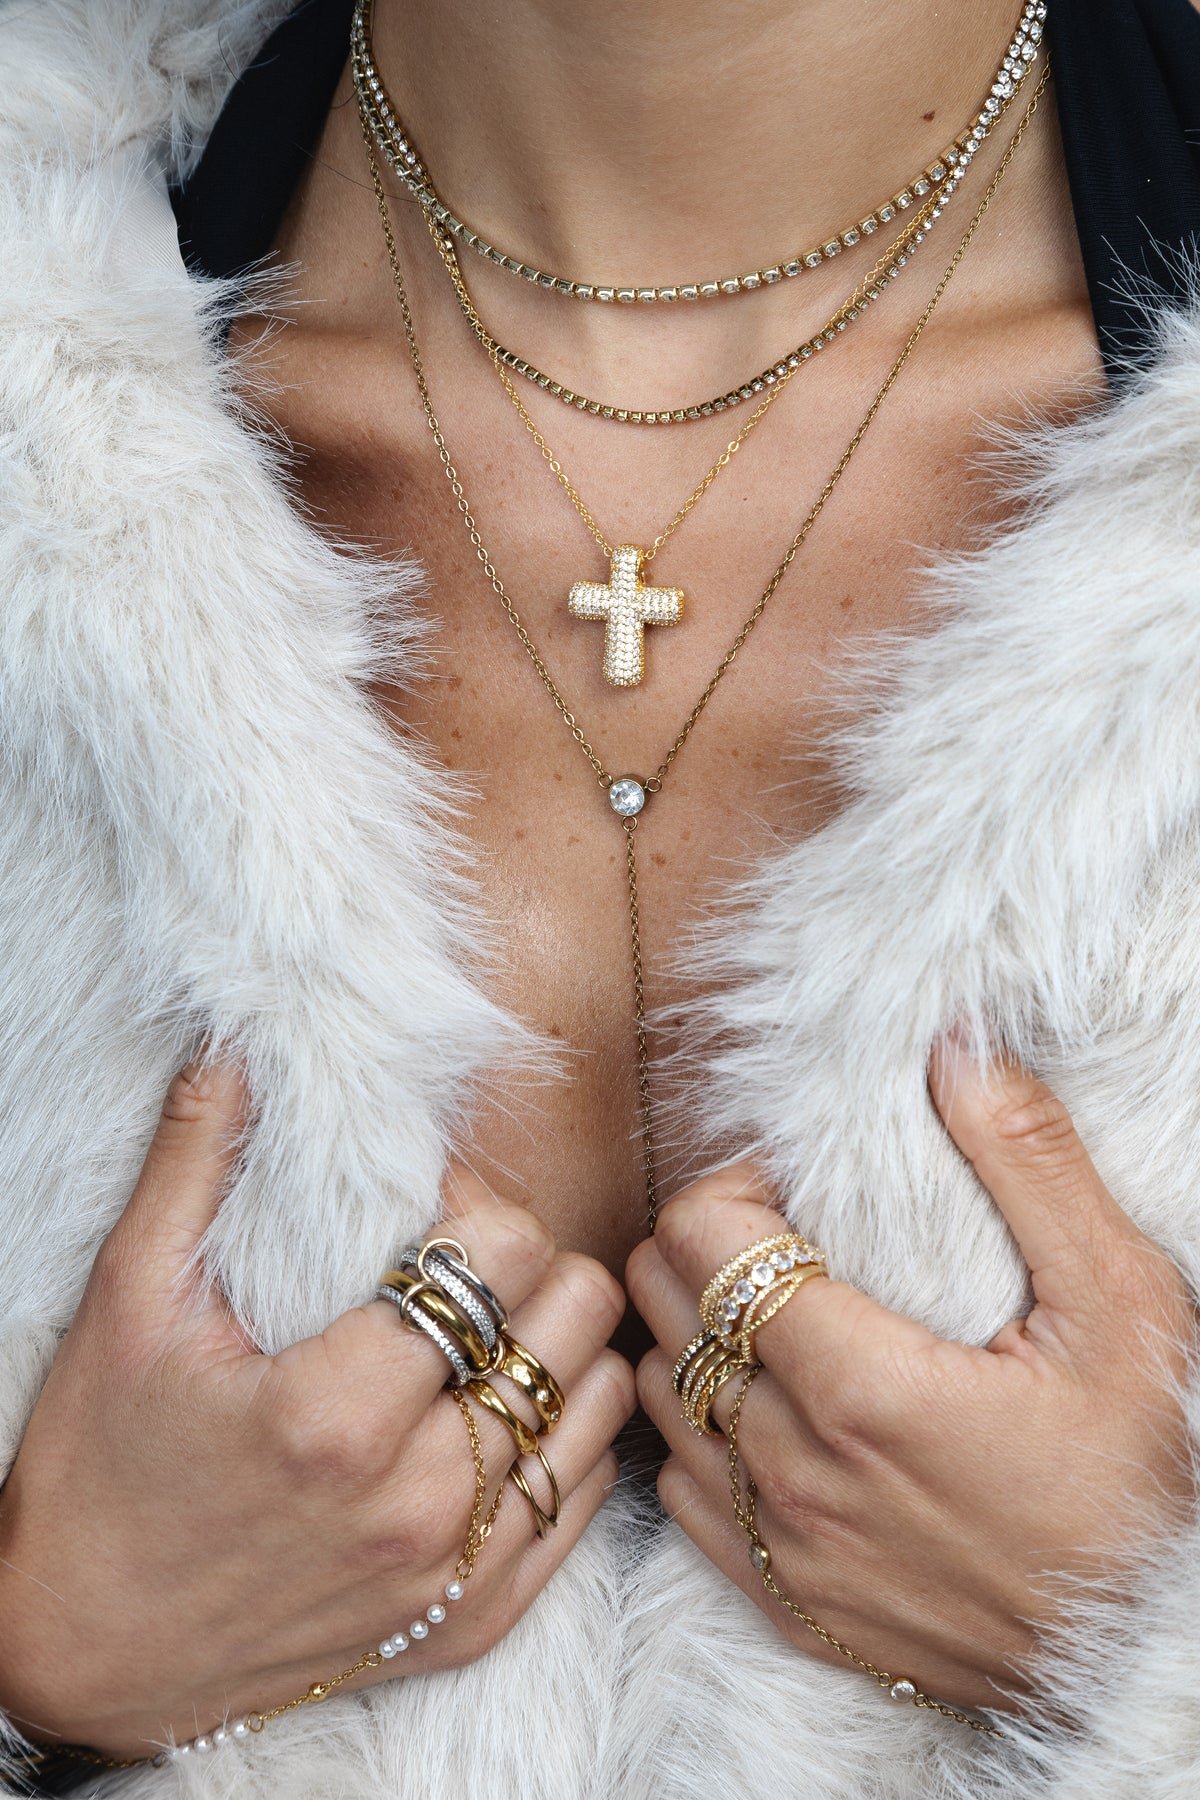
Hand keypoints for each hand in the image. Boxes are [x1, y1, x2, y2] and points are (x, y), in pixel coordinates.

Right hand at [0, 1060, 632, 1757]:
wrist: (82, 1650)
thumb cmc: (100, 1470)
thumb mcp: (131, 1306)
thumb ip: (195, 1163)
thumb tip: (237, 1047)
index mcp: (337, 1415)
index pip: (505, 1253)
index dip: (475, 1203)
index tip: (427, 1207)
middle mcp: (419, 1501)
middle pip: (575, 1315)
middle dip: (528, 1264)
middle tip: (462, 1265)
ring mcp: (456, 1572)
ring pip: (601, 1402)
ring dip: (556, 1347)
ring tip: (487, 1333)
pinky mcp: (473, 1621)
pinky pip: (585, 1501)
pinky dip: (562, 1437)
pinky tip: (500, 1408)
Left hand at [629, 1037, 1194, 1712]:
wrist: (1149, 1646)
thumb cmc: (1144, 1476)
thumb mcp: (1120, 1303)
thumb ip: (1028, 1162)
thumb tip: (958, 1048)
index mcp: (859, 1385)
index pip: (698, 1236)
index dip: (735, 1184)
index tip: (797, 1187)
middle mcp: (793, 1468)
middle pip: (660, 1300)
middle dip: (706, 1241)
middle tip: (785, 1235)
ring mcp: (776, 1543)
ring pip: (655, 1390)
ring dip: (694, 1332)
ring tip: (772, 1313)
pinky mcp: (780, 1598)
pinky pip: (676, 1489)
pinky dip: (699, 1431)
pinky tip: (767, 1407)